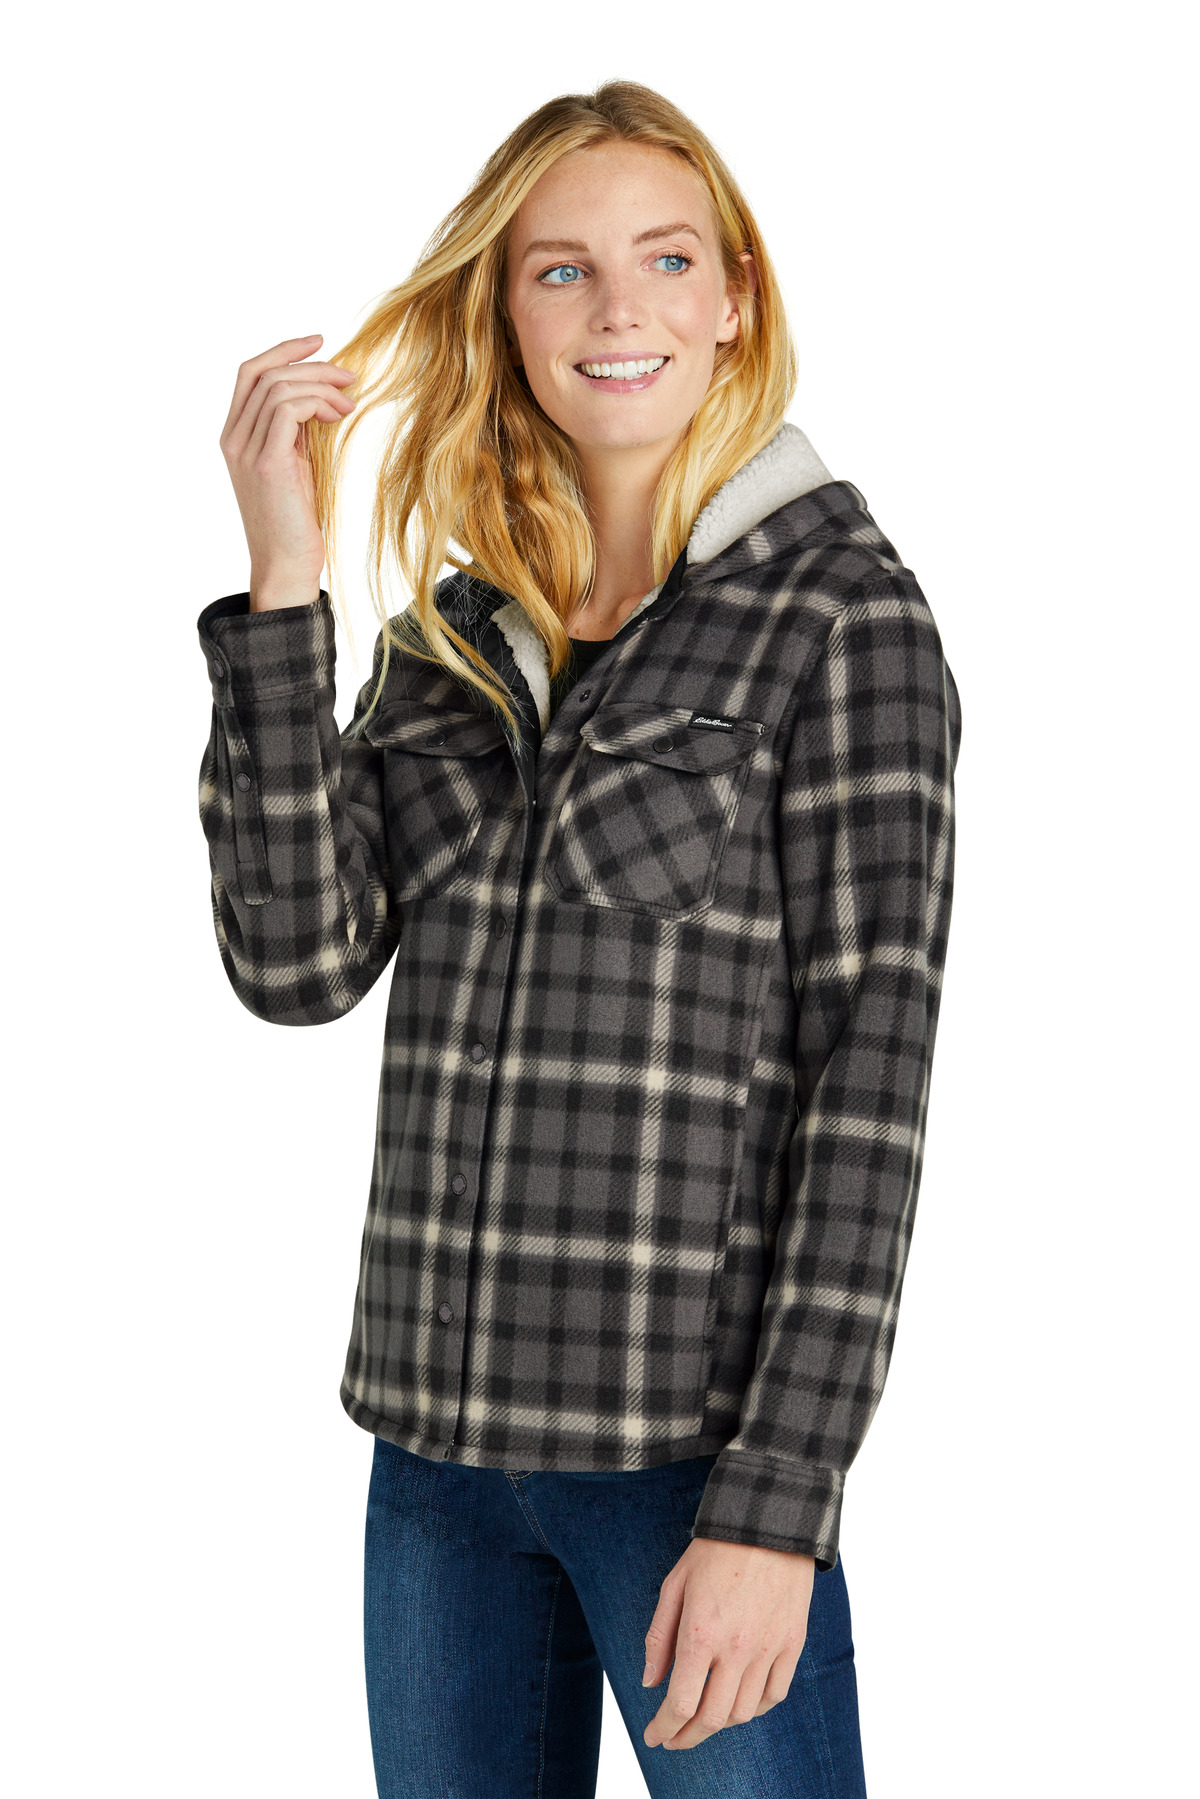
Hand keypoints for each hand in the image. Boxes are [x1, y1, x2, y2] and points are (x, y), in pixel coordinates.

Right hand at [218, 333, 357, 610]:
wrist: (286, 566)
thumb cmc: (295, 520)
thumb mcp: (295, 464)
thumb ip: (296, 430)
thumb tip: (321, 394)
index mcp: (235, 435)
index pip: (251, 373)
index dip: (284, 350)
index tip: (320, 342)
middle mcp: (233, 438)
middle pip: (266, 373)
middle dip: (313, 365)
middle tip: (350, 376)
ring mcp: (246, 450)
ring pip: (279, 387)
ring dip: (322, 386)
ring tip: (349, 404)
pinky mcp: (267, 463)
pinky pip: (287, 409)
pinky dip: (317, 403)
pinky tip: (338, 416)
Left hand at [641, 1536, 814, 1751]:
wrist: (768, 1521)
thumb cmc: (716, 1549)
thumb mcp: (675, 1584)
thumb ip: (660, 1636)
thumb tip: (650, 1681)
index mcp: (701, 1633)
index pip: (681, 1703)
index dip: (664, 1727)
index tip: (654, 1735)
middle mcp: (737, 1648)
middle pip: (712, 1718)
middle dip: (687, 1737)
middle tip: (674, 1739)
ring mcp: (768, 1648)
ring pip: (744, 1712)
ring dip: (720, 1723)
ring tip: (704, 1717)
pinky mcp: (792, 1643)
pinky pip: (775, 1694)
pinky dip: (756, 1708)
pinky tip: (741, 1702)